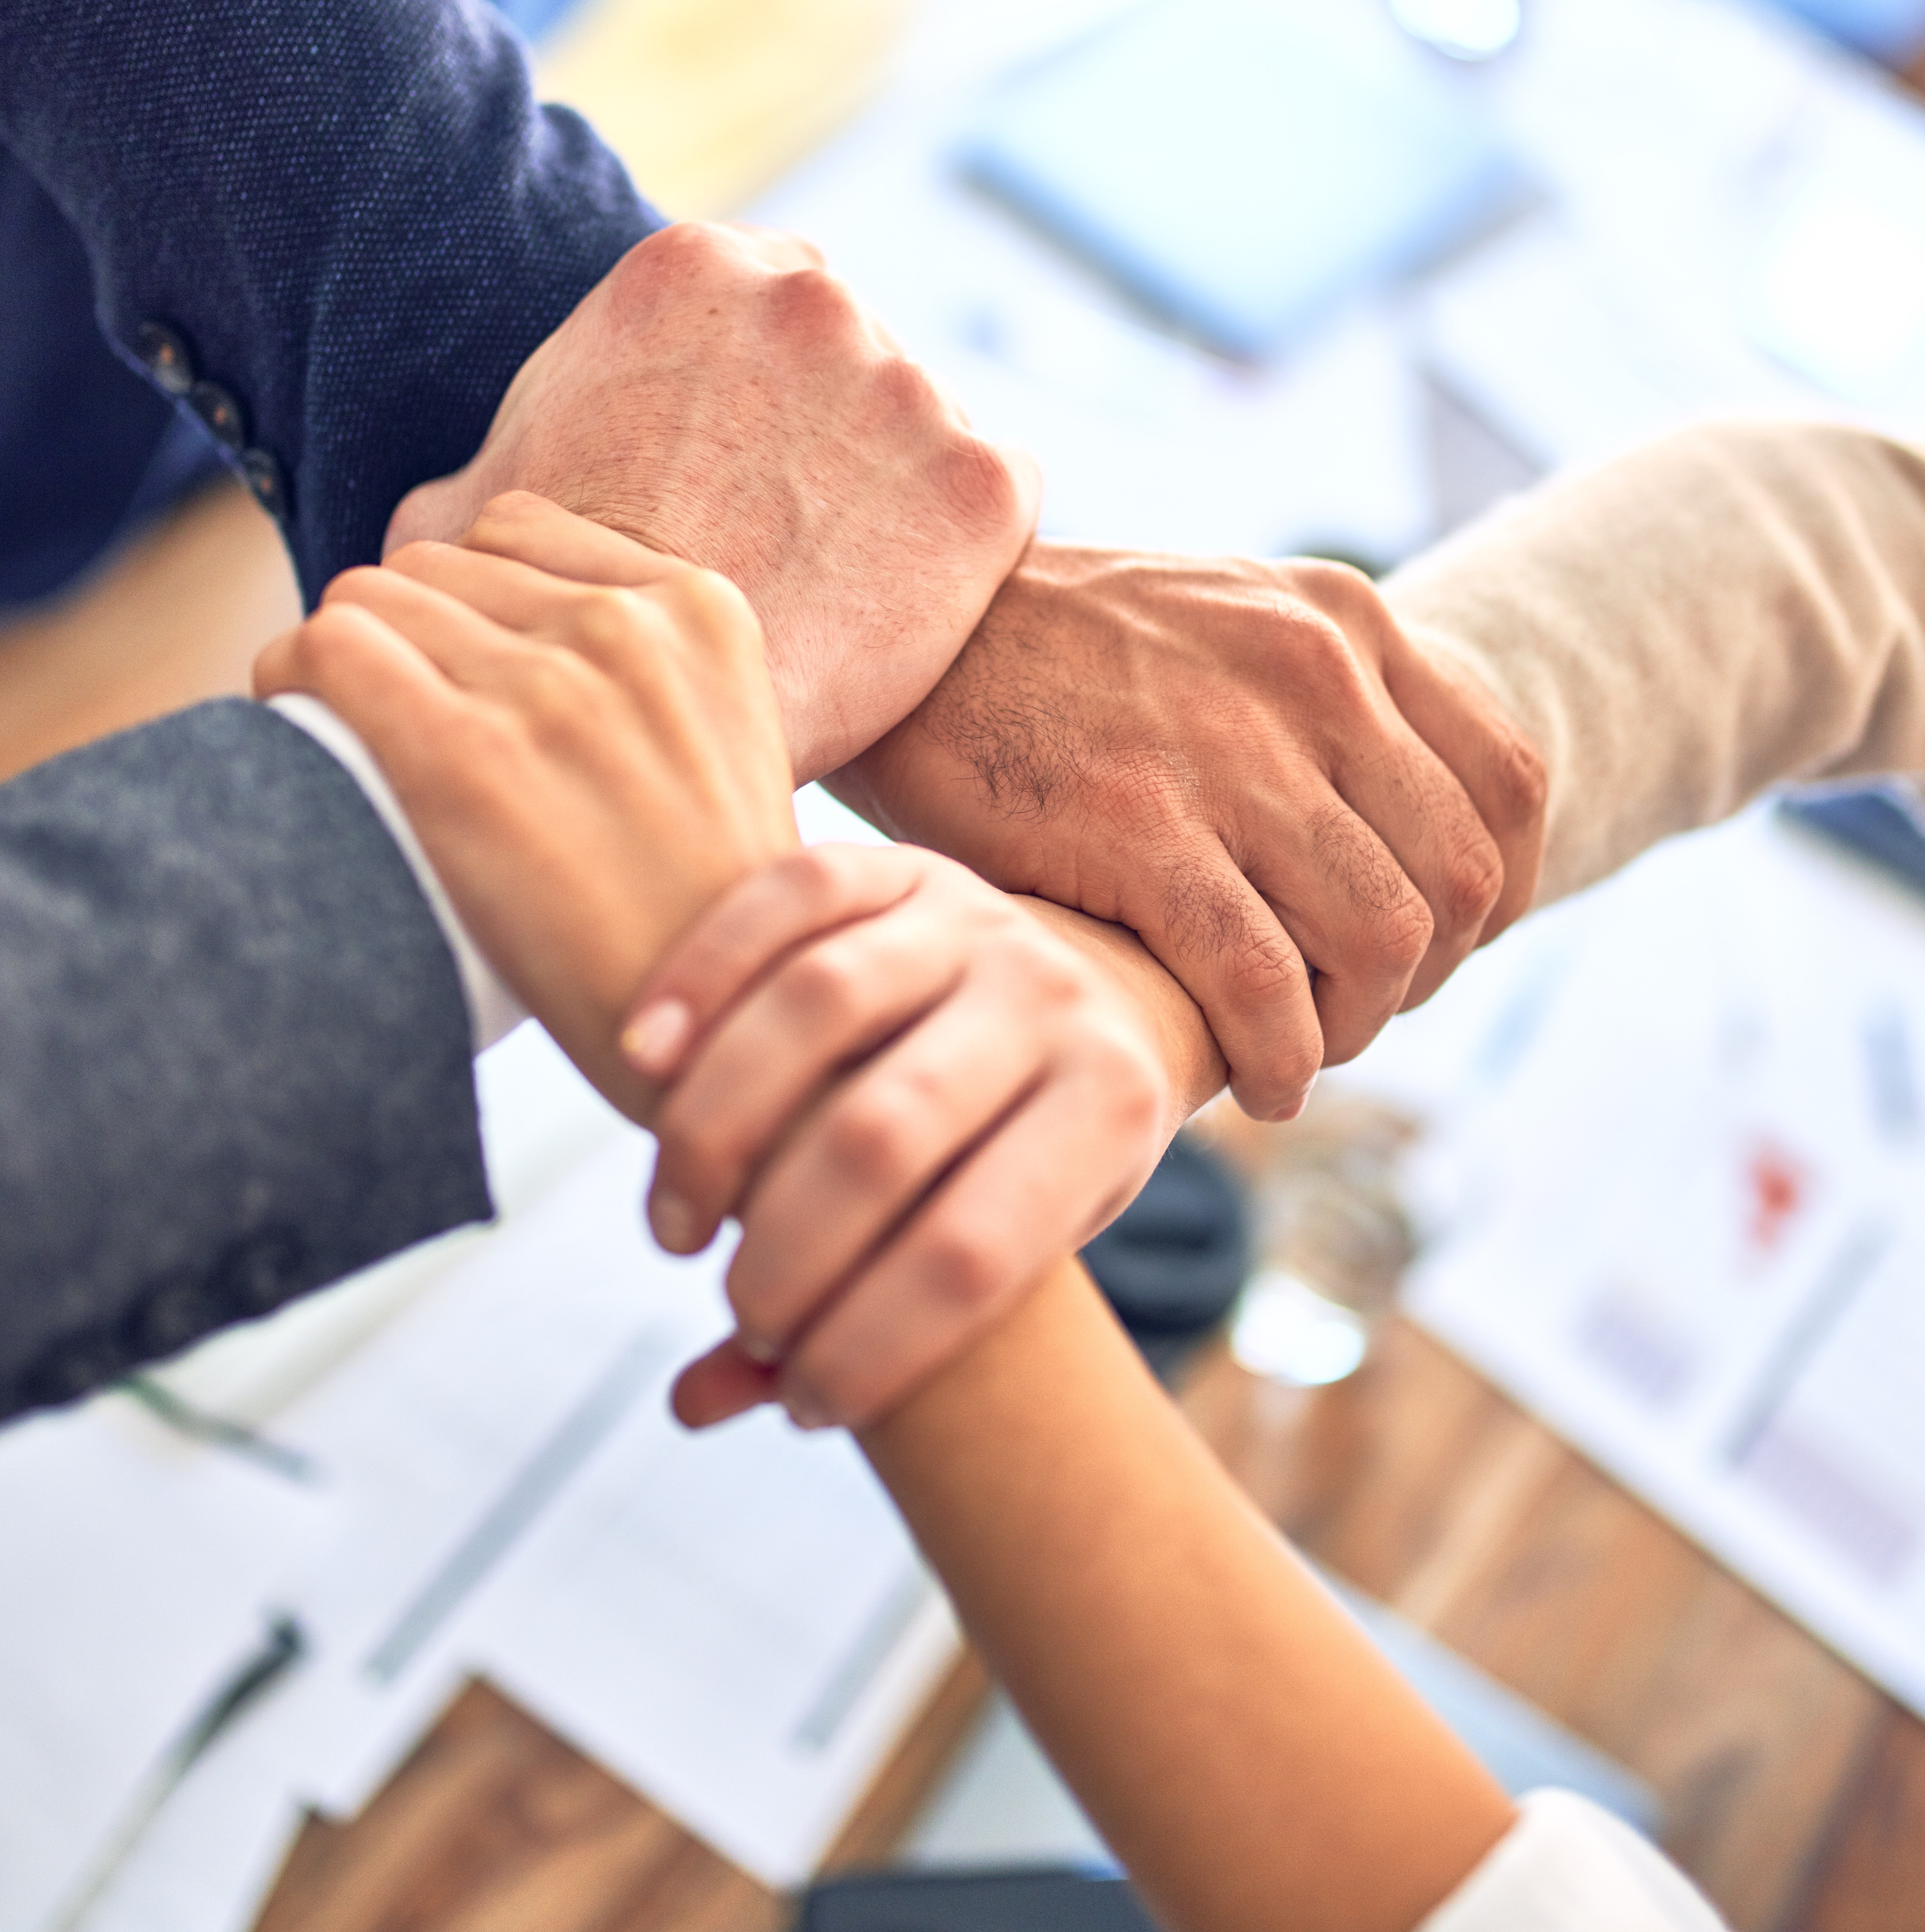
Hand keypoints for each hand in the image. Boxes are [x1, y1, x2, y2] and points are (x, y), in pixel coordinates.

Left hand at [254, 493, 798, 1118]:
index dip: (474, 603)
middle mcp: (630, 630)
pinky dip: (293, 682)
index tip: (467, 675)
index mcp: (704, 614)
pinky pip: (324, 650)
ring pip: (371, 599)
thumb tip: (506, 636)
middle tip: (409, 726)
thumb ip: (645, 671)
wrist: (720, 1033)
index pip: (521, 532)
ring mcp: (550, 688)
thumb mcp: (725, 745)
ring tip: (363, 742)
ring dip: (349, 663)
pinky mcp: (465, 755)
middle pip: (439, 566)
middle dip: (411, 638)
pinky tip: (309, 733)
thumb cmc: (709, 916)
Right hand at [386, 222, 1041, 782]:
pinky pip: (998, 501)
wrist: (655, 716)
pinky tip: (904, 608)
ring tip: (839, 587)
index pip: (759, 305)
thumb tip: (444, 521)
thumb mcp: (471, 521)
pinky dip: (965, 552)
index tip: (746, 471)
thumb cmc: (553, 621)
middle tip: (792, 537)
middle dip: (830, 436)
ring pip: (924, 430)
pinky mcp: (985, 483)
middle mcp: (813, 298)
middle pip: (850, 355)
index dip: (757, 398)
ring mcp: (911, 385)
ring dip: (896, 493)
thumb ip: (487, 476)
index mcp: (690, 271)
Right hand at [621, 844, 1170, 1429]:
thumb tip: (697, 1403)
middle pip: (882, 1135)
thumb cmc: (1034, 1152)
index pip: (974, 1253)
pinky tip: (639, 1061)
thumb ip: (871, 1324)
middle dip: (786, 1253)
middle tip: (738, 1306)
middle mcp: (1055, 998)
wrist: (1099, 996)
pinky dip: (701, 977)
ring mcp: (977, 916)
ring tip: (676, 1226)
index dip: (874, 1347)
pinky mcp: (903, 863)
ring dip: (716, 1131)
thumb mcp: (1013, 1242)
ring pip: (818, 1008)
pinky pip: (788, 900)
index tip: (809, 1401)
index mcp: (1112, 1107)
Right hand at [828, 544, 1546, 1121]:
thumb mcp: (1224, 628)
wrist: (906, 626)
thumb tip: (1389, 835)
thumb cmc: (1057, 655)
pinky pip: (1262, 983)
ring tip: (1300, 1050)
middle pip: (1458, 878)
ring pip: (1381, 939)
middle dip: (1424, 978)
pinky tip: (1254, 1081)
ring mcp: (1228, 752)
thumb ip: (1316, 706)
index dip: (1495, 896)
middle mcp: (1312, 676)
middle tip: (1351, 1010)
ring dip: (1355, 1027)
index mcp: (1343, 624)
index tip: (1433, 950)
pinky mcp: (1136, 826)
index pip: (1509, 785)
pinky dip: (1280, 1057)